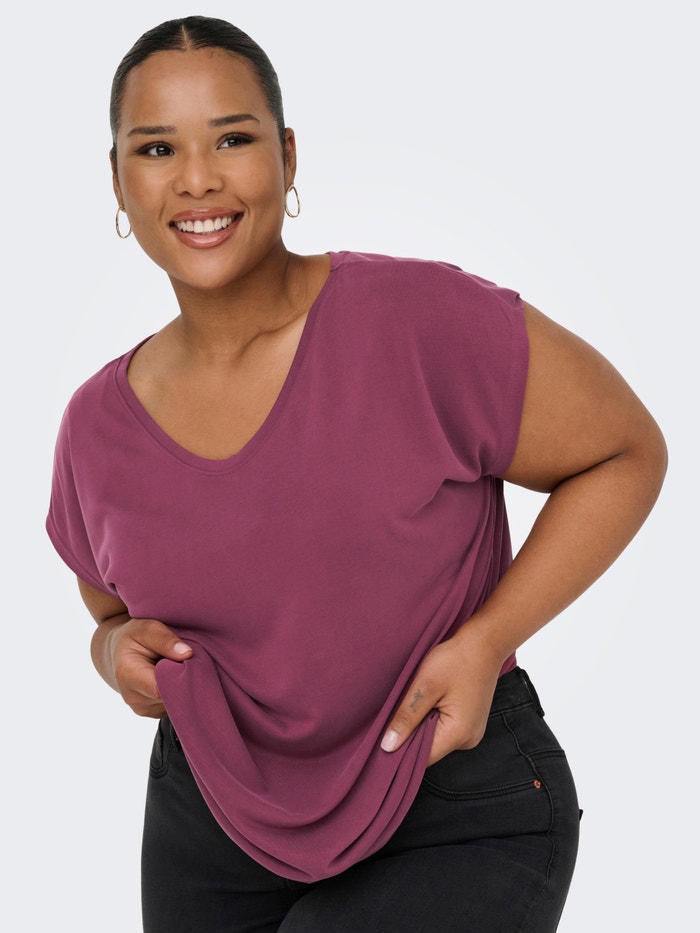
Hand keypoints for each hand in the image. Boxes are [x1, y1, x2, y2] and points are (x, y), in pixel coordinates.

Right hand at [100, 617, 191, 717]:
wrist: (120, 653)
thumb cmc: (135, 637)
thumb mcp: (147, 628)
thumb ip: (165, 640)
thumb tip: (187, 654)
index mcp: (128, 674)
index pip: (160, 688)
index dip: (180, 678)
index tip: (191, 663)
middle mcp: (132, 697)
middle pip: (170, 697)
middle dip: (184, 681)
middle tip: (188, 661)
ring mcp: (142, 709)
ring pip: (174, 703)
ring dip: (181, 686)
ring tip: (176, 668)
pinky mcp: (153, 713)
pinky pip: (173, 706)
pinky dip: (178, 692)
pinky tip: (172, 678)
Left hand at [380, 632, 502, 765]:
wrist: (485, 643)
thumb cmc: (456, 660)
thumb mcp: (425, 686)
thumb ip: (406, 718)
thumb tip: (388, 746)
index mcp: (459, 734)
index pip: (422, 757)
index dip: (400, 750)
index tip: (383, 737)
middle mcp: (468, 739)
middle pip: (429, 749)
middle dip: (411, 734)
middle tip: (396, 713)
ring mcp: (471, 732)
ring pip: (436, 738)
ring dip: (422, 725)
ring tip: (417, 702)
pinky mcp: (470, 722)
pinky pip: (445, 729)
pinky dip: (433, 718)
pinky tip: (429, 701)